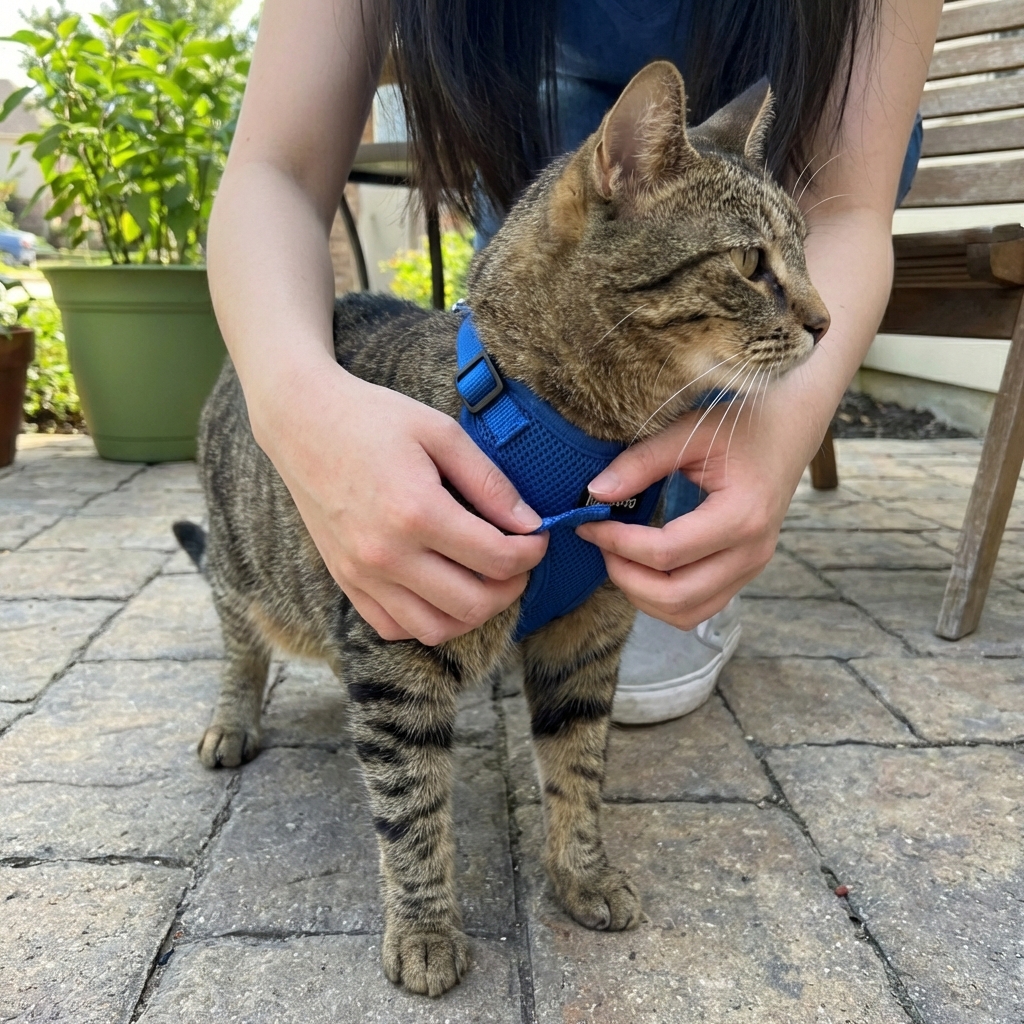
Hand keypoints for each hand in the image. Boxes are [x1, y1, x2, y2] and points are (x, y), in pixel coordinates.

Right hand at [254, 359, 547, 644]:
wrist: (303, 422)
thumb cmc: (374, 419)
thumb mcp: (441, 433)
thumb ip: (490, 483)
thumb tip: (530, 524)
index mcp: (417, 512)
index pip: (497, 559)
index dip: (531, 553)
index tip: (537, 537)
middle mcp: (387, 554)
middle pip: (473, 604)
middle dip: (512, 587)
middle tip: (518, 562)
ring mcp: (362, 574)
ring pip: (436, 629)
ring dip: (472, 613)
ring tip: (484, 581)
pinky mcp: (346, 581)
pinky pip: (394, 628)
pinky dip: (427, 620)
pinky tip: (441, 591)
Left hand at [576, 383, 821, 629]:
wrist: (790, 428)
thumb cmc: (743, 422)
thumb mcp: (689, 431)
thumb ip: (641, 463)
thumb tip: (596, 494)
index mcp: (741, 516)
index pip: (666, 552)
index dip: (617, 543)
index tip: (588, 523)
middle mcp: (751, 552)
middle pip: (675, 596)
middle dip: (625, 576)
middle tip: (600, 544)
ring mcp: (752, 567)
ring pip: (686, 612)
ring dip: (642, 595)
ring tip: (619, 558)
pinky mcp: (745, 572)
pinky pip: (699, 607)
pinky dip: (663, 598)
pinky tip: (643, 567)